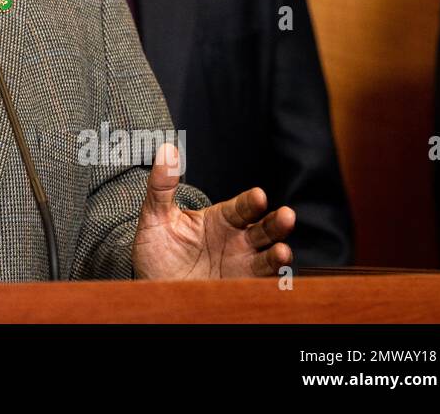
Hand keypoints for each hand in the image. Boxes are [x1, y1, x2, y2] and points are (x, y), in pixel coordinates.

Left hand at [132, 144, 294, 278]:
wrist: (153, 288)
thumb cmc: (157, 251)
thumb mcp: (155, 217)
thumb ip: (161, 187)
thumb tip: (166, 151)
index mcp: (220, 219)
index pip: (241, 207)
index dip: (251, 201)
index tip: (258, 196)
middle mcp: (236, 240)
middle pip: (264, 228)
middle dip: (277, 223)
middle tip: (286, 216)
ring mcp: (241, 265)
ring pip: (268, 256)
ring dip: (279, 253)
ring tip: (282, 251)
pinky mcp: (240, 288)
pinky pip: (260, 283)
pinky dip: (270, 280)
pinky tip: (275, 278)